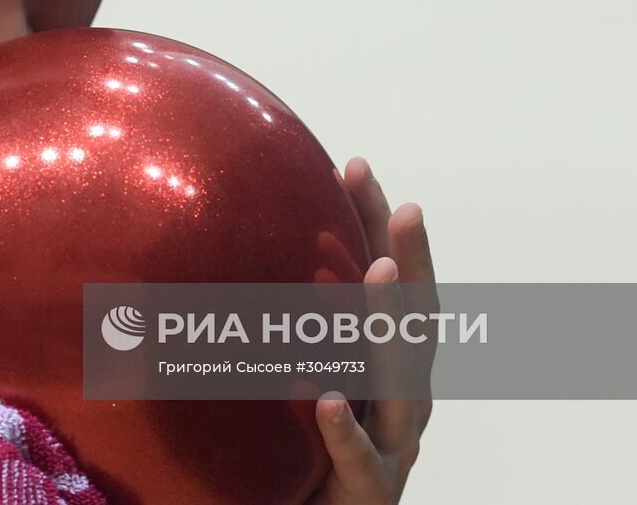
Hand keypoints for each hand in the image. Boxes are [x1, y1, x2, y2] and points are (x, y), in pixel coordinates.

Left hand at [308, 157, 437, 503]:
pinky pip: (358, 461)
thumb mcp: (298, 372)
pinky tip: (329, 398)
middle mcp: (403, 400)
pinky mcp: (370, 493)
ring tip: (378, 271)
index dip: (377, 225)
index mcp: (388, 364)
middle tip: (404, 205)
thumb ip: (281, 320)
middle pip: (416, 321)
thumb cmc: (304, 449)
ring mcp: (394, 448)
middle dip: (411, 259)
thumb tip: (220, 244)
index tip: (355, 164)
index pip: (391, 283)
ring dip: (389, 324)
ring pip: (401, 384)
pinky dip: (344, 430)